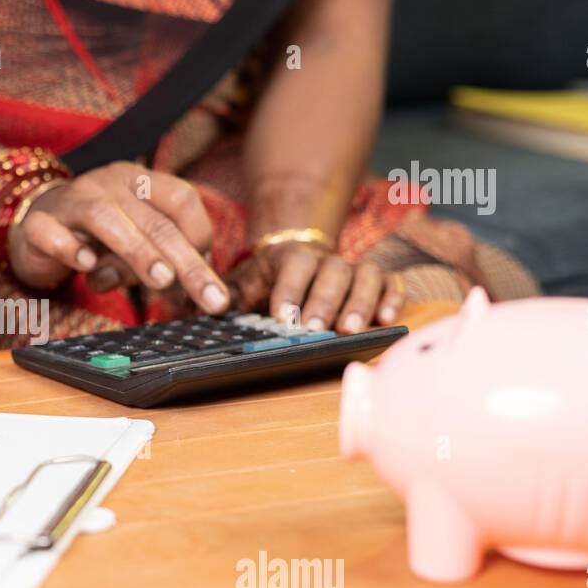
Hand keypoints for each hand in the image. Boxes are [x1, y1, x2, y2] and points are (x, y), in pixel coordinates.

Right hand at [6, 162, 229, 312]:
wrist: (34, 227)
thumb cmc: (96, 238)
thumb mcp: (136, 247)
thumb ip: (162, 261)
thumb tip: (197, 292)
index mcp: (139, 183)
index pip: (182, 199)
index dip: (200, 236)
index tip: (208, 278)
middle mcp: (108, 184)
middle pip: (154, 220)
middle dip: (187, 261)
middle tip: (210, 298)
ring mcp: (71, 201)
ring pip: (107, 218)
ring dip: (137, 250)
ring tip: (162, 279)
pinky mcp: (38, 224)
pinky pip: (51, 232)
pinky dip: (69, 248)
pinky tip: (87, 266)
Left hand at [227, 241, 405, 331]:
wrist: (296, 258)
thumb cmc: (266, 281)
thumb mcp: (240, 284)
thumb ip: (221, 295)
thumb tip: (196, 306)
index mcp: (290, 258)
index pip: (293, 267)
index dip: (290, 289)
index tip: (282, 317)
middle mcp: (326, 260)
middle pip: (332, 273)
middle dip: (323, 301)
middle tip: (315, 328)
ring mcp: (353, 269)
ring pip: (364, 276)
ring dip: (360, 302)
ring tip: (350, 329)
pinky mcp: (376, 281)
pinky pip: (390, 284)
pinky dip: (391, 299)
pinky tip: (386, 320)